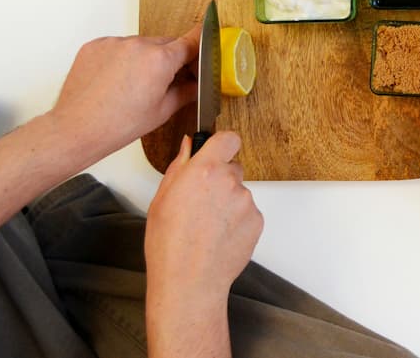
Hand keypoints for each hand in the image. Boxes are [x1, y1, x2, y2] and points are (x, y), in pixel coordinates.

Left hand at [49, 27, 199, 160]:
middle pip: (166, 43)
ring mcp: (114, 43)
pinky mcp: (95, 45)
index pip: (192, 41)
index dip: (200, 47)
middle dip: (169, 59)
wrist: (77, 129)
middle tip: (164, 82)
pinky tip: (116, 80)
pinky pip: (118, 46)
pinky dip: (121, 58)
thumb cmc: (117, 125)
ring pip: (141, 45)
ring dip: (144, 58)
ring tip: (133, 85)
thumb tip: (198, 85)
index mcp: (160, 60)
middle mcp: (138, 45)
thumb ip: (187, 91)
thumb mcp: (163, 111)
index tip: (205, 44)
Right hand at [145, 133, 263, 303]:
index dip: (222, 144)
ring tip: (207, 227)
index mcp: (204, 171)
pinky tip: (218, 237)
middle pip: (232, 168)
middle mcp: (230, 181)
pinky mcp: (257, 220)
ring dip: (228, 203)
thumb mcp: (161, 199)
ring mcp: (247, 202)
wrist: (189, 281)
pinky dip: (237, 221)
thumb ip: (180, 166)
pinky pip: (248, 213)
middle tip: (201, 204)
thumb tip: (188, 145)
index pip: (228, 138)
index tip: (216, 152)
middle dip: (220, 180)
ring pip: (239, 193)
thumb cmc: (169, 244)